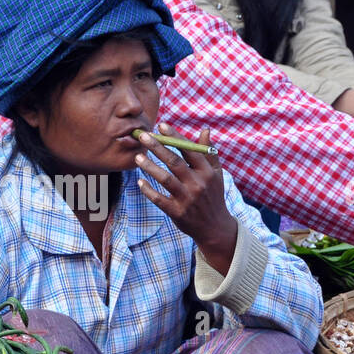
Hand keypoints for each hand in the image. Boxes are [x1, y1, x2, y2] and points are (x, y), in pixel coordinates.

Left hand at [135, 124, 237, 273]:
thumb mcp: (216, 174)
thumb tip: (205, 130)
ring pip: (165, 179)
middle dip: (158, 147)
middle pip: (175, 162)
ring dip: (150, 166)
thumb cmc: (213, 196)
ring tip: (137, 157)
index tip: (161, 125)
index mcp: (207, 172)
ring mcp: (187, 199)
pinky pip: (159, 199)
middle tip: (142, 136)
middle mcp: (198, 184)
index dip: (175, 136)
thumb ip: (209, 153)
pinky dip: (148, 190)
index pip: (189, 150)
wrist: (214, 227)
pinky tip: (140, 182)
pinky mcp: (177, 212)